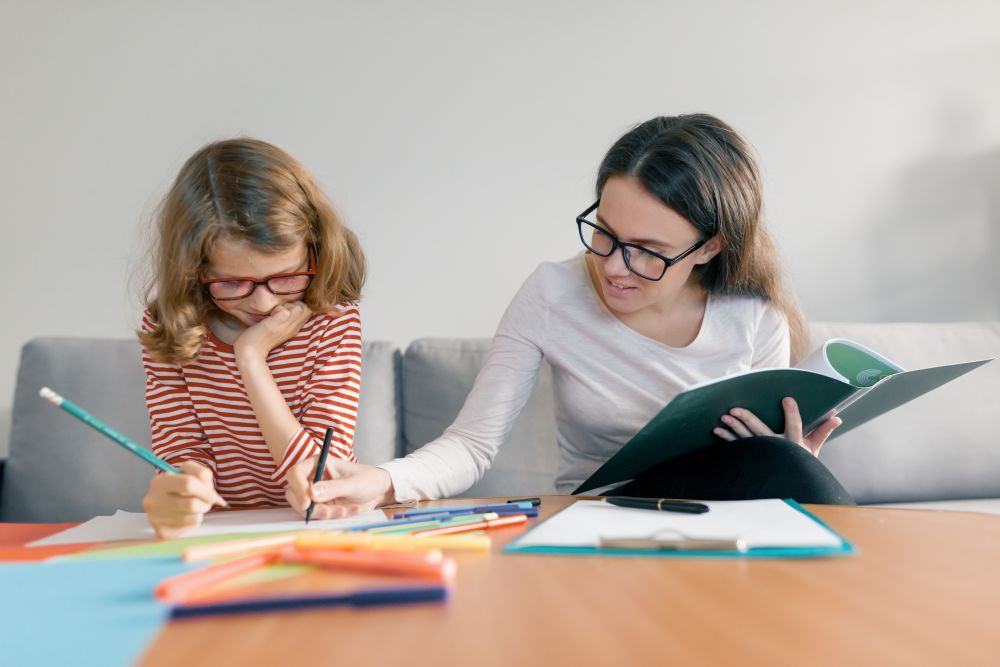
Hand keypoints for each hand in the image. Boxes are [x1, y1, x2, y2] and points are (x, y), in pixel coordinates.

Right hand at [142, 461, 227, 538]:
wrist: (165, 506)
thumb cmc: (181, 487)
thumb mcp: (190, 473)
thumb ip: (202, 476)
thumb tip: (214, 497)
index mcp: (159, 481)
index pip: (188, 483)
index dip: (206, 489)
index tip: (212, 494)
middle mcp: (153, 500)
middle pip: (191, 504)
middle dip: (206, 503)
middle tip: (208, 501)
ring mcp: (155, 518)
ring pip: (193, 516)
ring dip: (201, 511)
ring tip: (196, 507)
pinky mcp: (162, 532)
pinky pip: (190, 526)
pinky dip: (194, 521)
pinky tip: (187, 516)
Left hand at [233, 301, 311, 359]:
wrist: (250, 353)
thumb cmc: (260, 340)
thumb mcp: (278, 329)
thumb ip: (285, 320)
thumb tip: (286, 308)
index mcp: (294, 329)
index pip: (309, 312)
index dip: (302, 305)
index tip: (287, 308)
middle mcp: (293, 328)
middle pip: (307, 308)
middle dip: (297, 303)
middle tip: (281, 308)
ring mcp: (285, 326)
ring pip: (300, 307)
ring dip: (288, 305)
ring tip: (275, 312)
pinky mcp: (276, 324)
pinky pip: (285, 310)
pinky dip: (277, 308)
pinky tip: (269, 315)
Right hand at [285, 458, 394, 519]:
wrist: (378, 491)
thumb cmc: (368, 480)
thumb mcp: (354, 484)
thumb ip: (333, 488)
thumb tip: (311, 494)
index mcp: (318, 463)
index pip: (295, 474)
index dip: (298, 489)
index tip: (308, 504)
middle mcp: (312, 477)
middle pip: (294, 494)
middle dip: (312, 507)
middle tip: (330, 513)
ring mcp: (315, 493)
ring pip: (305, 508)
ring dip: (325, 514)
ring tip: (346, 510)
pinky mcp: (320, 505)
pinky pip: (316, 516)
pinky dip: (331, 517)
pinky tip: (348, 510)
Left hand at [713, 397, 841, 456]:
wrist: (789, 486)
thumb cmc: (801, 465)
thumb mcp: (813, 450)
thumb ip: (822, 432)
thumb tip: (837, 417)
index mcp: (793, 444)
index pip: (794, 426)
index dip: (792, 413)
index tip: (787, 398)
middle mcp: (776, 448)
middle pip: (760, 431)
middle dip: (747, 419)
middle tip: (734, 409)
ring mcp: (761, 453)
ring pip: (745, 438)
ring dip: (733, 427)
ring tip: (723, 417)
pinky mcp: (751, 457)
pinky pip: (737, 447)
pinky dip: (727, 438)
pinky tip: (717, 431)